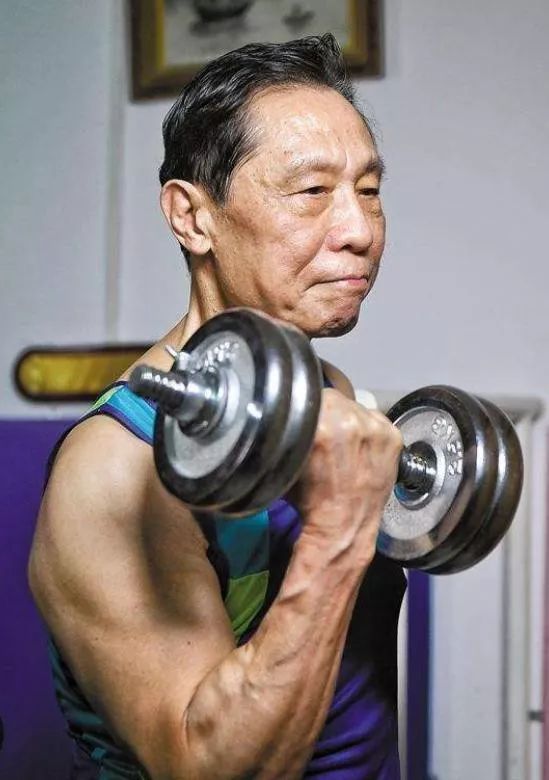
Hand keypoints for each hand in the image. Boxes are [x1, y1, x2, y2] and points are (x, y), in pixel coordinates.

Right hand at [293, 389, 402, 563]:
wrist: (343, 525)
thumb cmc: (311, 498)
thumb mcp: (287, 458)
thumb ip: (289, 428)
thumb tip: (289, 410)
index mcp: (319, 425)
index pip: (310, 394)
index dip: (306, 405)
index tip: (305, 416)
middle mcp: (350, 422)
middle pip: (334, 398)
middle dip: (328, 412)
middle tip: (324, 432)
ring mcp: (375, 429)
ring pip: (356, 407)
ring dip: (348, 418)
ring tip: (343, 442)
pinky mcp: (393, 437)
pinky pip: (376, 419)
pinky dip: (369, 429)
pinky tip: (360, 448)